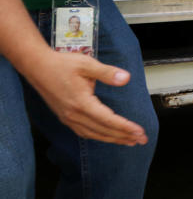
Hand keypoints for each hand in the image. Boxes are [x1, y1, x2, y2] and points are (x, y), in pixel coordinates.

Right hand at [25, 50, 147, 145]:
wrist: (38, 67)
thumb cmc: (62, 64)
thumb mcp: (87, 64)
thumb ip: (108, 73)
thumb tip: (126, 78)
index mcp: (81, 103)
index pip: (108, 120)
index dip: (125, 127)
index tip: (139, 132)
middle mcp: (74, 114)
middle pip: (103, 131)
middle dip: (124, 136)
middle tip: (141, 140)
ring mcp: (68, 118)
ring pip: (94, 134)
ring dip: (112, 139)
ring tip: (129, 141)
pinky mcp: (65, 117)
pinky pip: (84, 132)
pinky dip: (98, 136)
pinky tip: (107, 136)